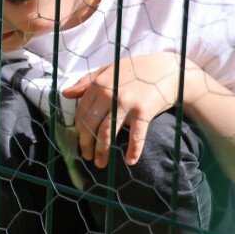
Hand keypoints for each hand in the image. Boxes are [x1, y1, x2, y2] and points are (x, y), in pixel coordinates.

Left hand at [62, 52, 200, 167]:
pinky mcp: (144, 111)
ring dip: (102, 152)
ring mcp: (127, 103)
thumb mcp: (109, 70)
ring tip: (101, 164)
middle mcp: (110, 94)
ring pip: (107, 133)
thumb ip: (87, 82)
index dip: (79, 130)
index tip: (81, 141)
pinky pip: (136, 136)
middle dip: (87, 145)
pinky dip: (134, 150)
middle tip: (88, 157)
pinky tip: (130, 161)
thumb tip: (66, 93)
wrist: (169, 69)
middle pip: (91, 125)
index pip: (82, 113)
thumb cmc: (136, 70)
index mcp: (99, 84)